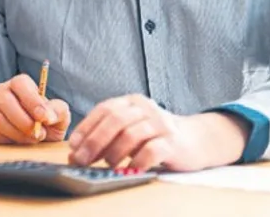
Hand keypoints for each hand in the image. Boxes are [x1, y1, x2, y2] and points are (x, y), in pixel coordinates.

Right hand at [0, 74, 69, 144]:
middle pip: (5, 101)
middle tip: (38, 135)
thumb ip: (58, 111)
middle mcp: (0, 91)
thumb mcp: (58, 118)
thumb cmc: (44, 125)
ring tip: (29, 140)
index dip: (32, 100)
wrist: (31, 141)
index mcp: (19, 84)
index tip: (44, 118)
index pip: (20, 83)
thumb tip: (47, 115)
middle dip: (24, 122)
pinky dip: (5, 141)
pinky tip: (14, 142)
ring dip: (17, 135)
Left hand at [67, 95, 247, 170]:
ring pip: (131, 134)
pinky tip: (131, 168)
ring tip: (108, 165)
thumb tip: (76, 153)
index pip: (104, 110)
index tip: (73, 147)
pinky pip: (152, 150)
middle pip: (115, 121)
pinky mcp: (174, 142)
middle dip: (95, 142)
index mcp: (131, 101)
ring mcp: (161, 124)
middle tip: (83, 160)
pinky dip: (137, 161)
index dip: (86, 128)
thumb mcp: (130, 129)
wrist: (195, 140)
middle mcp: (146, 108)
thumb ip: (106, 136)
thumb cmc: (154, 137)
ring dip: (114, 152)